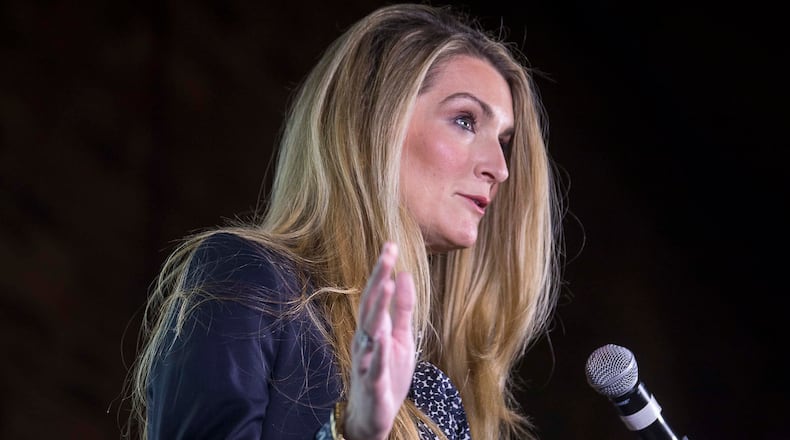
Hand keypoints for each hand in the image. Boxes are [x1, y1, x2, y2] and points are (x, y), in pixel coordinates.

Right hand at [344, 242, 415, 439]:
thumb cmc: (386, 372)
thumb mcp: (402, 337)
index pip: (376, 294)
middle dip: (379, 280)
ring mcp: (366, 360)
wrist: (373, 415)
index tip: (390, 246)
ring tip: (387, 285)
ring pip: (369, 332)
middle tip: (387, 255)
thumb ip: (403, 309)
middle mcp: (366, 339)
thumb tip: (405, 275)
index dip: (382, 270)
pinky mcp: (372, 383)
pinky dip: (377, 353)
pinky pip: (373, 366)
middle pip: (370, 306)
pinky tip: (382, 338)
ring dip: (377, 309)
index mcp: (374, 327)